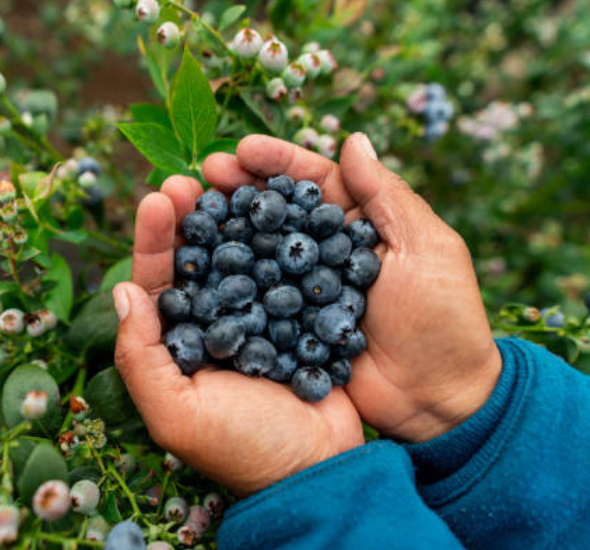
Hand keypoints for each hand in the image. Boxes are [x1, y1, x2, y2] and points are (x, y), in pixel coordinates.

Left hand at [112, 176, 363, 496]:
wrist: (320, 469)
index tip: (157, 197)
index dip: (154, 241)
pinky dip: (277, 238)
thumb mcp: (177, 413)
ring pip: (237, 257)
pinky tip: (276, 207)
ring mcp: (255, 318)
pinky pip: (282, 269)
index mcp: (176, 347)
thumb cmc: (244, 447)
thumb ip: (140, 357)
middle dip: (188, 218)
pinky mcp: (295, 315)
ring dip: (230, 218)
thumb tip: (122, 292)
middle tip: (187, 177)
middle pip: (195, 261)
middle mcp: (211, 326)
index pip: (156, 284)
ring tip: (228, 179)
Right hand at [202, 133, 501, 441]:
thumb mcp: (426, 248)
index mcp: (360, 223)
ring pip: (258, 249)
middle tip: (204, 174)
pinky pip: (254, 299)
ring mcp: (303, 290)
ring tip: (189, 209)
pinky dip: (227, 281)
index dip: (278, 162)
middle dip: (241, 188)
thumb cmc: (444, 320)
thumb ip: (387, 196)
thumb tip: (353, 139)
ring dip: (224, 228)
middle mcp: (325, 251)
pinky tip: (198, 265)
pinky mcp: (289, 327)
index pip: (314, 181)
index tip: (241, 149)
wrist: (437, 401)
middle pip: (277, 209)